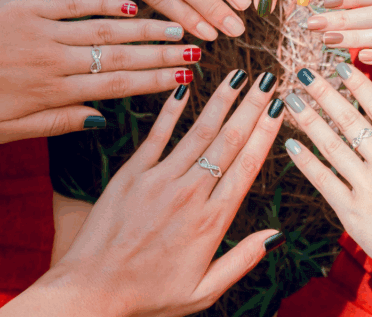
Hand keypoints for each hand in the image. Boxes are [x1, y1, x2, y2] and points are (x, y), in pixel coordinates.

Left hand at [0, 0, 196, 142]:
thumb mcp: (4, 131)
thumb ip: (56, 124)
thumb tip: (101, 121)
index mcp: (52, 92)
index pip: (116, 86)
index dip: (155, 82)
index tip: (185, 80)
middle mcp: (56, 58)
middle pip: (121, 55)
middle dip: (164, 54)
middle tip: (198, 51)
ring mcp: (44, 28)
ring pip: (106, 28)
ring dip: (146, 27)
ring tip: (179, 26)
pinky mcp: (29, 5)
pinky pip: (75, 3)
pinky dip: (105, 3)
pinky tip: (131, 4)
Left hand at [0, 71, 285, 316]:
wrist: (91, 291)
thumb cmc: (149, 296)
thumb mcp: (204, 291)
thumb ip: (242, 260)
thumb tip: (277, 235)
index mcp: (211, 222)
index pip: (247, 167)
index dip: (266, 134)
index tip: (280, 108)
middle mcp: (189, 195)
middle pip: (228, 142)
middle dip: (252, 107)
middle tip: (268, 79)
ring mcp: (158, 181)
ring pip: (198, 132)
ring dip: (221, 101)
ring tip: (239, 76)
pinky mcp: (131, 175)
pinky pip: (156, 136)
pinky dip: (172, 111)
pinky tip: (187, 89)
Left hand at [282, 66, 371, 316]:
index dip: (358, 84)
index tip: (340, 66)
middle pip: (349, 119)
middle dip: (325, 93)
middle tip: (305, 72)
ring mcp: (366, 185)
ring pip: (331, 145)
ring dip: (309, 119)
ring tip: (291, 99)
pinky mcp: (351, 211)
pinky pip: (323, 180)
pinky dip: (305, 162)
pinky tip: (291, 146)